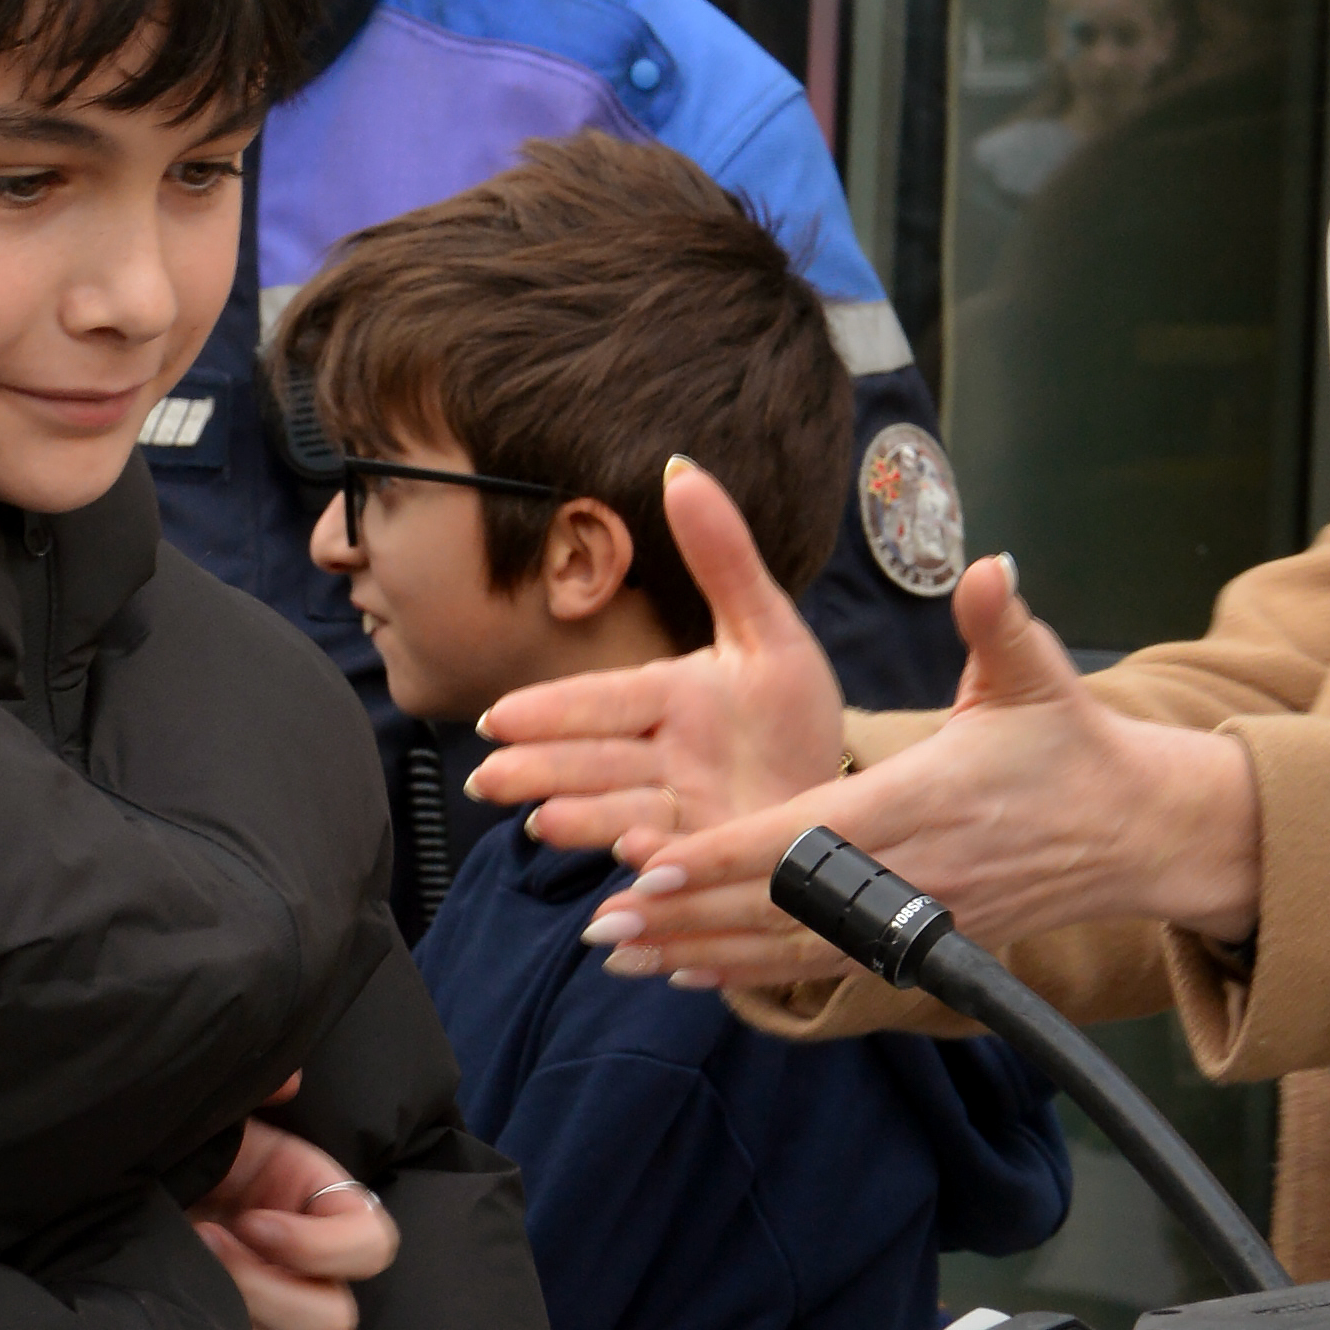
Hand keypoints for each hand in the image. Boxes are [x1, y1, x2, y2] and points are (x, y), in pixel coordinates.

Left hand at [187, 1094, 399, 1329]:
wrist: (109, 1197)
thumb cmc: (168, 1155)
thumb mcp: (209, 1120)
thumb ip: (250, 1094)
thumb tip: (288, 1081)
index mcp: (316, 1206)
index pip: (373, 1245)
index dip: (320, 1246)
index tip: (251, 1223)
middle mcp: (311, 1268)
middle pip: (338, 1318)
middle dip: (269, 1292)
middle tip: (207, 1248)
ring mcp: (283, 1315)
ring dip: (254, 1328)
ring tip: (195, 1281)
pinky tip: (192, 1319)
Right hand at [467, 457, 847, 860]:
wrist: (840, 796)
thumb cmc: (791, 714)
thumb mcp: (767, 629)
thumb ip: (722, 556)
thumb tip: (678, 466)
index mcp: (668, 698)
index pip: (602, 700)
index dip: (551, 710)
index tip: (498, 717)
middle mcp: (663, 758)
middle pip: (594, 761)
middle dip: (542, 770)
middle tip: (489, 777)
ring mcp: (680, 814)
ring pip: (619, 811)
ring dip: (580, 819)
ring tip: (542, 820)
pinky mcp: (703, 861)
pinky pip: (671, 859)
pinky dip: (649, 863)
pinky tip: (632, 862)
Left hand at [589, 554, 1262, 987]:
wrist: (1136, 832)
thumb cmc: (1073, 744)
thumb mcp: (1039, 674)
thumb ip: (998, 623)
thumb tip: (991, 568)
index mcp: (930, 798)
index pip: (811, 837)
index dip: (729, 855)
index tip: (655, 862)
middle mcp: (918, 870)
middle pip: (786, 906)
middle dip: (694, 916)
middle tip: (605, 919)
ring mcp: (918, 916)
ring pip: (794, 948)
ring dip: (705, 952)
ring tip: (620, 951)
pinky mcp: (921, 941)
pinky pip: (821, 965)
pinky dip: (751, 973)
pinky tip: (687, 972)